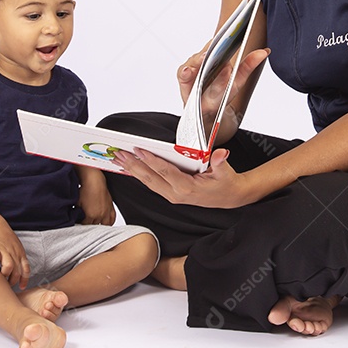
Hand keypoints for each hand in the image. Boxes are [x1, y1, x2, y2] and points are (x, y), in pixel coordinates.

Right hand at [0, 225, 30, 289]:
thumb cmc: (7, 240)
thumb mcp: (17, 250)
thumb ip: (18, 261)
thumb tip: (19, 276)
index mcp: (20, 255)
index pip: (26, 270)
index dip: (24, 280)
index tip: (21, 287)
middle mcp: (14, 254)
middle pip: (17, 271)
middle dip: (13, 281)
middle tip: (7, 284)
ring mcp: (5, 251)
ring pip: (9, 265)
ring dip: (5, 273)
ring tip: (0, 277)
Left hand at [77, 174, 116, 225]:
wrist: (94, 181)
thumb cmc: (86, 189)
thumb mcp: (77, 203)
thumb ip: (77, 213)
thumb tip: (75, 217)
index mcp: (90, 215)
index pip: (85, 226)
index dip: (82, 225)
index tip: (80, 223)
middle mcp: (100, 215)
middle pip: (94, 226)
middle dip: (90, 225)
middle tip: (86, 223)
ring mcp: (107, 212)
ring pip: (104, 225)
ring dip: (100, 225)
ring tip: (95, 224)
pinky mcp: (111, 208)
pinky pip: (112, 219)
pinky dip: (109, 222)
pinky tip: (105, 223)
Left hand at [113, 146, 251, 208]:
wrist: (229, 198)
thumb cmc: (225, 183)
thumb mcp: (226, 172)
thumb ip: (220, 162)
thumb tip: (221, 153)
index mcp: (187, 188)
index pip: (165, 171)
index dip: (151, 160)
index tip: (138, 150)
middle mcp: (176, 193)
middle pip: (150, 178)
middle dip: (133, 165)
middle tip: (118, 153)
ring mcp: (172, 195)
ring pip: (147, 182)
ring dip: (132, 170)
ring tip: (118, 159)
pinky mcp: (170, 194)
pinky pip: (151, 184)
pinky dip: (139, 175)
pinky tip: (130, 167)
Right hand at [178, 48, 270, 121]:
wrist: (207, 113)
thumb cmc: (220, 94)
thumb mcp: (237, 81)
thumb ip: (249, 65)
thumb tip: (266, 50)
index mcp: (216, 57)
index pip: (218, 43)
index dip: (222, 39)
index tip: (228, 34)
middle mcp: (203, 59)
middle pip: (204, 50)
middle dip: (210, 47)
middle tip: (216, 45)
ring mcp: (192, 68)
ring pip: (193, 60)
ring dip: (198, 59)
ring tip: (204, 58)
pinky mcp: (184, 79)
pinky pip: (182, 73)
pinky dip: (184, 72)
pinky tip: (188, 72)